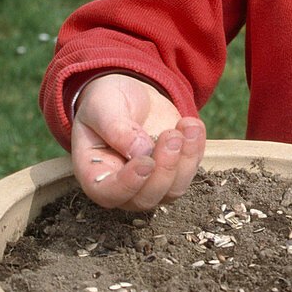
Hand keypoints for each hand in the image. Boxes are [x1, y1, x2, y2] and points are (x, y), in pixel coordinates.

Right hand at [71, 73, 205, 209]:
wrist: (130, 93)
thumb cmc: (106, 102)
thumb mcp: (102, 107)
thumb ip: (116, 128)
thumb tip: (141, 151)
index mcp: (95, 173)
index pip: (108, 194)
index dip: (128, 185)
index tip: (145, 162)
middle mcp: (123, 186)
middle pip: (146, 198)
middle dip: (164, 169)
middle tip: (171, 137)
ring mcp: (151, 181)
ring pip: (173, 189)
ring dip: (185, 160)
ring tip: (186, 127)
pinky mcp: (174, 170)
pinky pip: (190, 171)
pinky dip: (196, 150)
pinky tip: (192, 126)